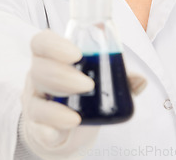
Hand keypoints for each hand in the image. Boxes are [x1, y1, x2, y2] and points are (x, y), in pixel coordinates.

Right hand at [19, 29, 145, 159]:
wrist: (66, 126)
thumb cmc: (82, 91)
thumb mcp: (101, 79)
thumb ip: (120, 76)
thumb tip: (140, 79)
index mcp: (53, 56)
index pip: (42, 42)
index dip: (55, 45)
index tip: (78, 54)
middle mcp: (39, 76)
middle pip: (39, 69)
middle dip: (63, 76)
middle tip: (88, 85)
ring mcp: (35, 102)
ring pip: (35, 99)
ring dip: (56, 108)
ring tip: (78, 117)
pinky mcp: (37, 127)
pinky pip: (37, 128)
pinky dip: (46, 131)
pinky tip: (55, 133)